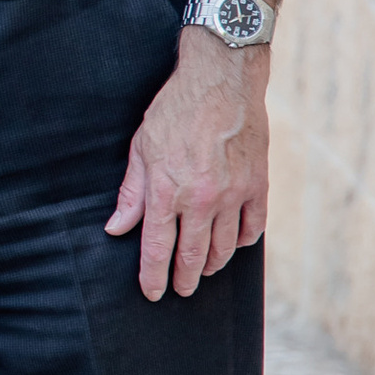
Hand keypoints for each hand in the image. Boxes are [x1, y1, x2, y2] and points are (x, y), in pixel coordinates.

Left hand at [105, 32, 270, 298]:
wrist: (222, 82)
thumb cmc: (175, 111)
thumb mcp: (141, 148)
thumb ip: (131, 193)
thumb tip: (116, 228)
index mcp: (167, 191)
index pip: (157, 247)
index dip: (153, 275)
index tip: (152, 293)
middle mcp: (201, 199)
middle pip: (193, 255)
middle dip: (184, 279)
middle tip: (181, 291)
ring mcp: (234, 194)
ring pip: (225, 247)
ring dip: (213, 264)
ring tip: (204, 271)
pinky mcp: (258, 185)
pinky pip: (253, 227)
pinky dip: (242, 241)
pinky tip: (233, 244)